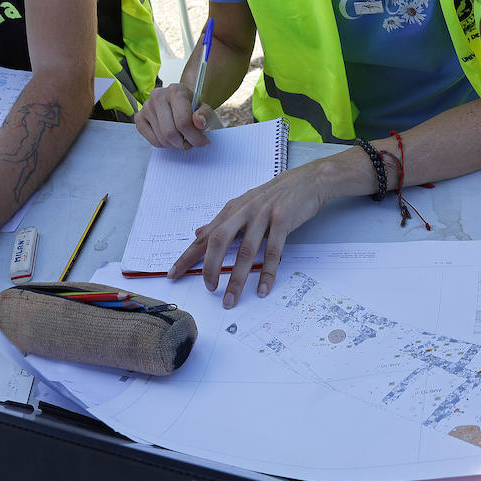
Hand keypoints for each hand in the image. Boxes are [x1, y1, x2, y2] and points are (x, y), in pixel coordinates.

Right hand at [136, 82, 216, 149]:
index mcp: (176, 90)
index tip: (203, 142)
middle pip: (169, 132)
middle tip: (191, 143)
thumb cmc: (192, 107)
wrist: (180, 102)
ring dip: (174, 145)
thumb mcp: (205, 109)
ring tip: (182, 138)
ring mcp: (146, 106)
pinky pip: (152, 140)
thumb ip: (205, 115)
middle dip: (183, 143)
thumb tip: (199, 122)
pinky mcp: (139, 117)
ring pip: (161, 138)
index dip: (194, 137)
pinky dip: (164, 144)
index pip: (183, 121)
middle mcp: (158, 95)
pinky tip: (170, 137)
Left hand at [167, 159, 335, 307]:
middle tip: (208, 289)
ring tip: (230, 299)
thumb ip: (221, 222)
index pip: (204, 236)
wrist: (307, 181)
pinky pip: (273, 251)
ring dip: (237, 278)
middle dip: (210, 266)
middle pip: (219, 240)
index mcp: (231, 211)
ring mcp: (263, 216)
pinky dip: (267, 272)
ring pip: (246, 250)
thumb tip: (198, 233)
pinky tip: (261, 289)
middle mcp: (243, 212)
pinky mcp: (283, 221)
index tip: (173, 274)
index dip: (187, 256)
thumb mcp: (243, 205)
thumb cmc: (274, 196)